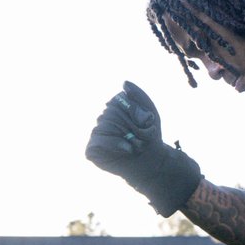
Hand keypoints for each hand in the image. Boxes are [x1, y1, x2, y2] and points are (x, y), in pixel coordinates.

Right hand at [85, 81, 201, 215]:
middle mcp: (102, 120)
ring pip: (104, 127)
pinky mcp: (92, 150)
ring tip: (136, 145)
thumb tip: (124, 83)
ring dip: (126, 137)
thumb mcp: (150, 112)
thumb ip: (139, 95)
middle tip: (142, 137)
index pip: (116, 102)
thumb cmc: (150, 136)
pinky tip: (126, 150)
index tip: (146, 123)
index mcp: (113, 109)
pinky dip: (114, 145)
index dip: (134, 113)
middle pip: (111, 115)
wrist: (152, 161)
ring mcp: (96, 134)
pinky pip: (97, 142)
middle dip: (131, 127)